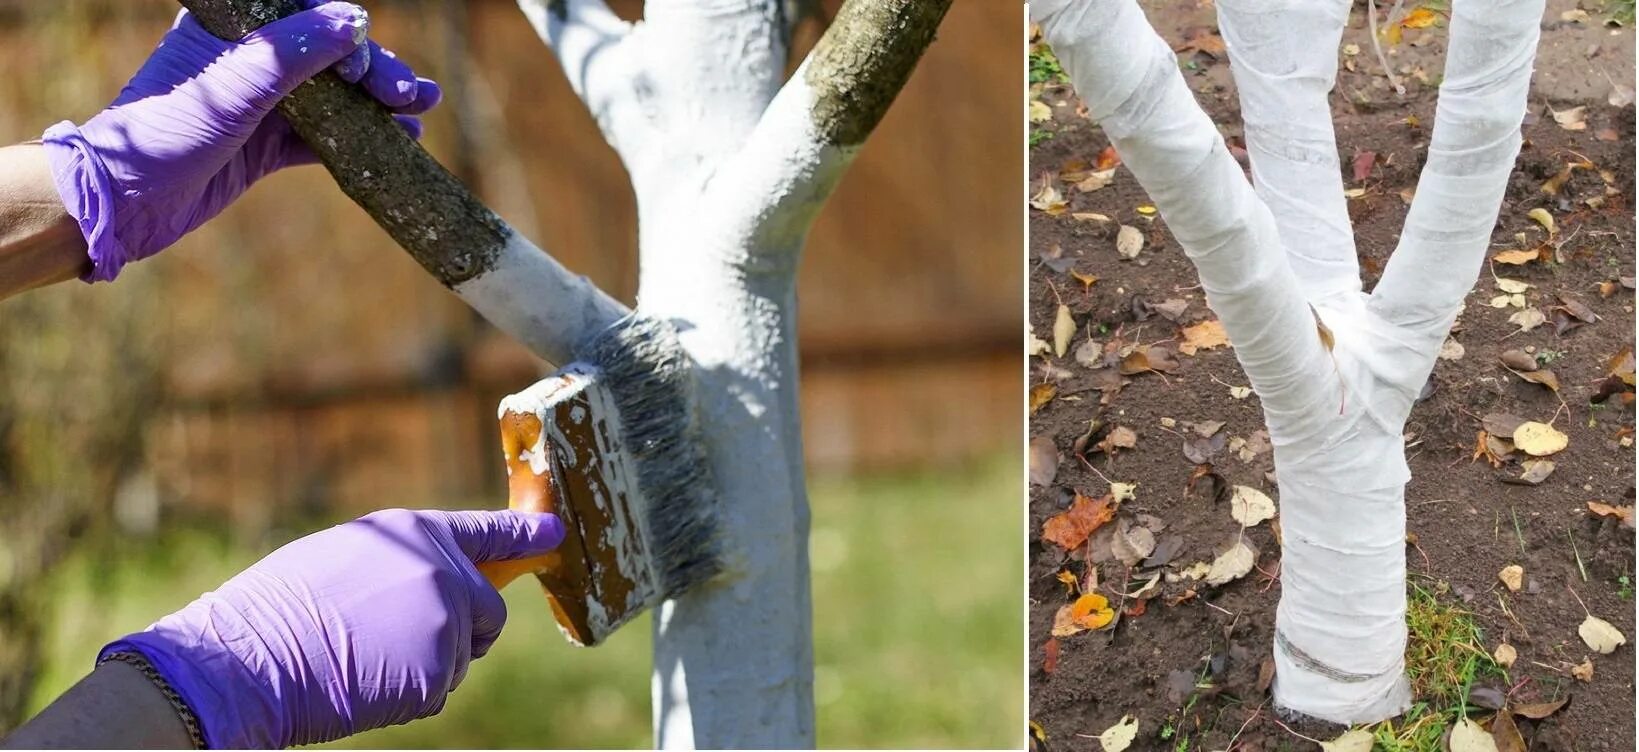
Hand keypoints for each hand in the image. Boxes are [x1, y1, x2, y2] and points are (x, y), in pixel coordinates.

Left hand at [42, 1, 441, 281]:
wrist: (122, 203)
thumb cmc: (163, 134)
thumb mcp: (234, 87)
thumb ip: (294, 51)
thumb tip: (352, 20)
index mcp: (229, 28)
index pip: (304, 15)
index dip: (346, 36)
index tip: (367, 70)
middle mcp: (247, 60)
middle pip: (327, 56)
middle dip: (376, 72)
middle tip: (413, 95)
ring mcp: (258, 105)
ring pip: (333, 97)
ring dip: (377, 105)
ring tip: (421, 115)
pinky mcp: (264, 147)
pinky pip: (322, 138)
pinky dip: (359, 141)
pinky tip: (397, 143)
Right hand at [101, 509, 564, 747]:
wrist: (248, 660)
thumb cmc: (280, 607)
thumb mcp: (347, 555)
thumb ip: (404, 562)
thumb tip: (441, 575)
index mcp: (416, 533)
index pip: (488, 531)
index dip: (526, 534)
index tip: (556, 533)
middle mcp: (443, 572)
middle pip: (489, 611)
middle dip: (464, 631)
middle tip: (402, 642)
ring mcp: (445, 624)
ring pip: (461, 656)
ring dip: (428, 664)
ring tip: (364, 655)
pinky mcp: (438, 675)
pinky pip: (437, 689)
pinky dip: (409, 694)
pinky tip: (365, 681)